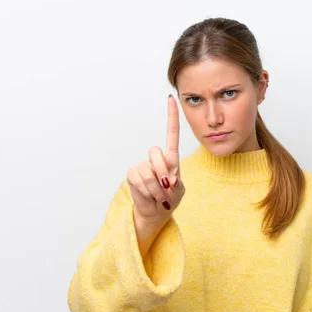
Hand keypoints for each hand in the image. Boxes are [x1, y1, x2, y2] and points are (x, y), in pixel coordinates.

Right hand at [127, 94, 185, 224]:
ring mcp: (142, 166)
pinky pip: (139, 179)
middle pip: (156, 153)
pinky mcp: (133, 174)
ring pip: (148, 171)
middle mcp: (155, 159)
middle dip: (162, 172)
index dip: (172, 116)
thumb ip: (174, 181)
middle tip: (167, 188)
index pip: (172, 134)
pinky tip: (149, 195)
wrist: (156, 212)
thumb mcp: (178, 190)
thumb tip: (165, 178)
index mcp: (170, 158)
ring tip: (159, 196)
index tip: (172, 99)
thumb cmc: (170, 199)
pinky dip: (147, 191)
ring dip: (156, 188)